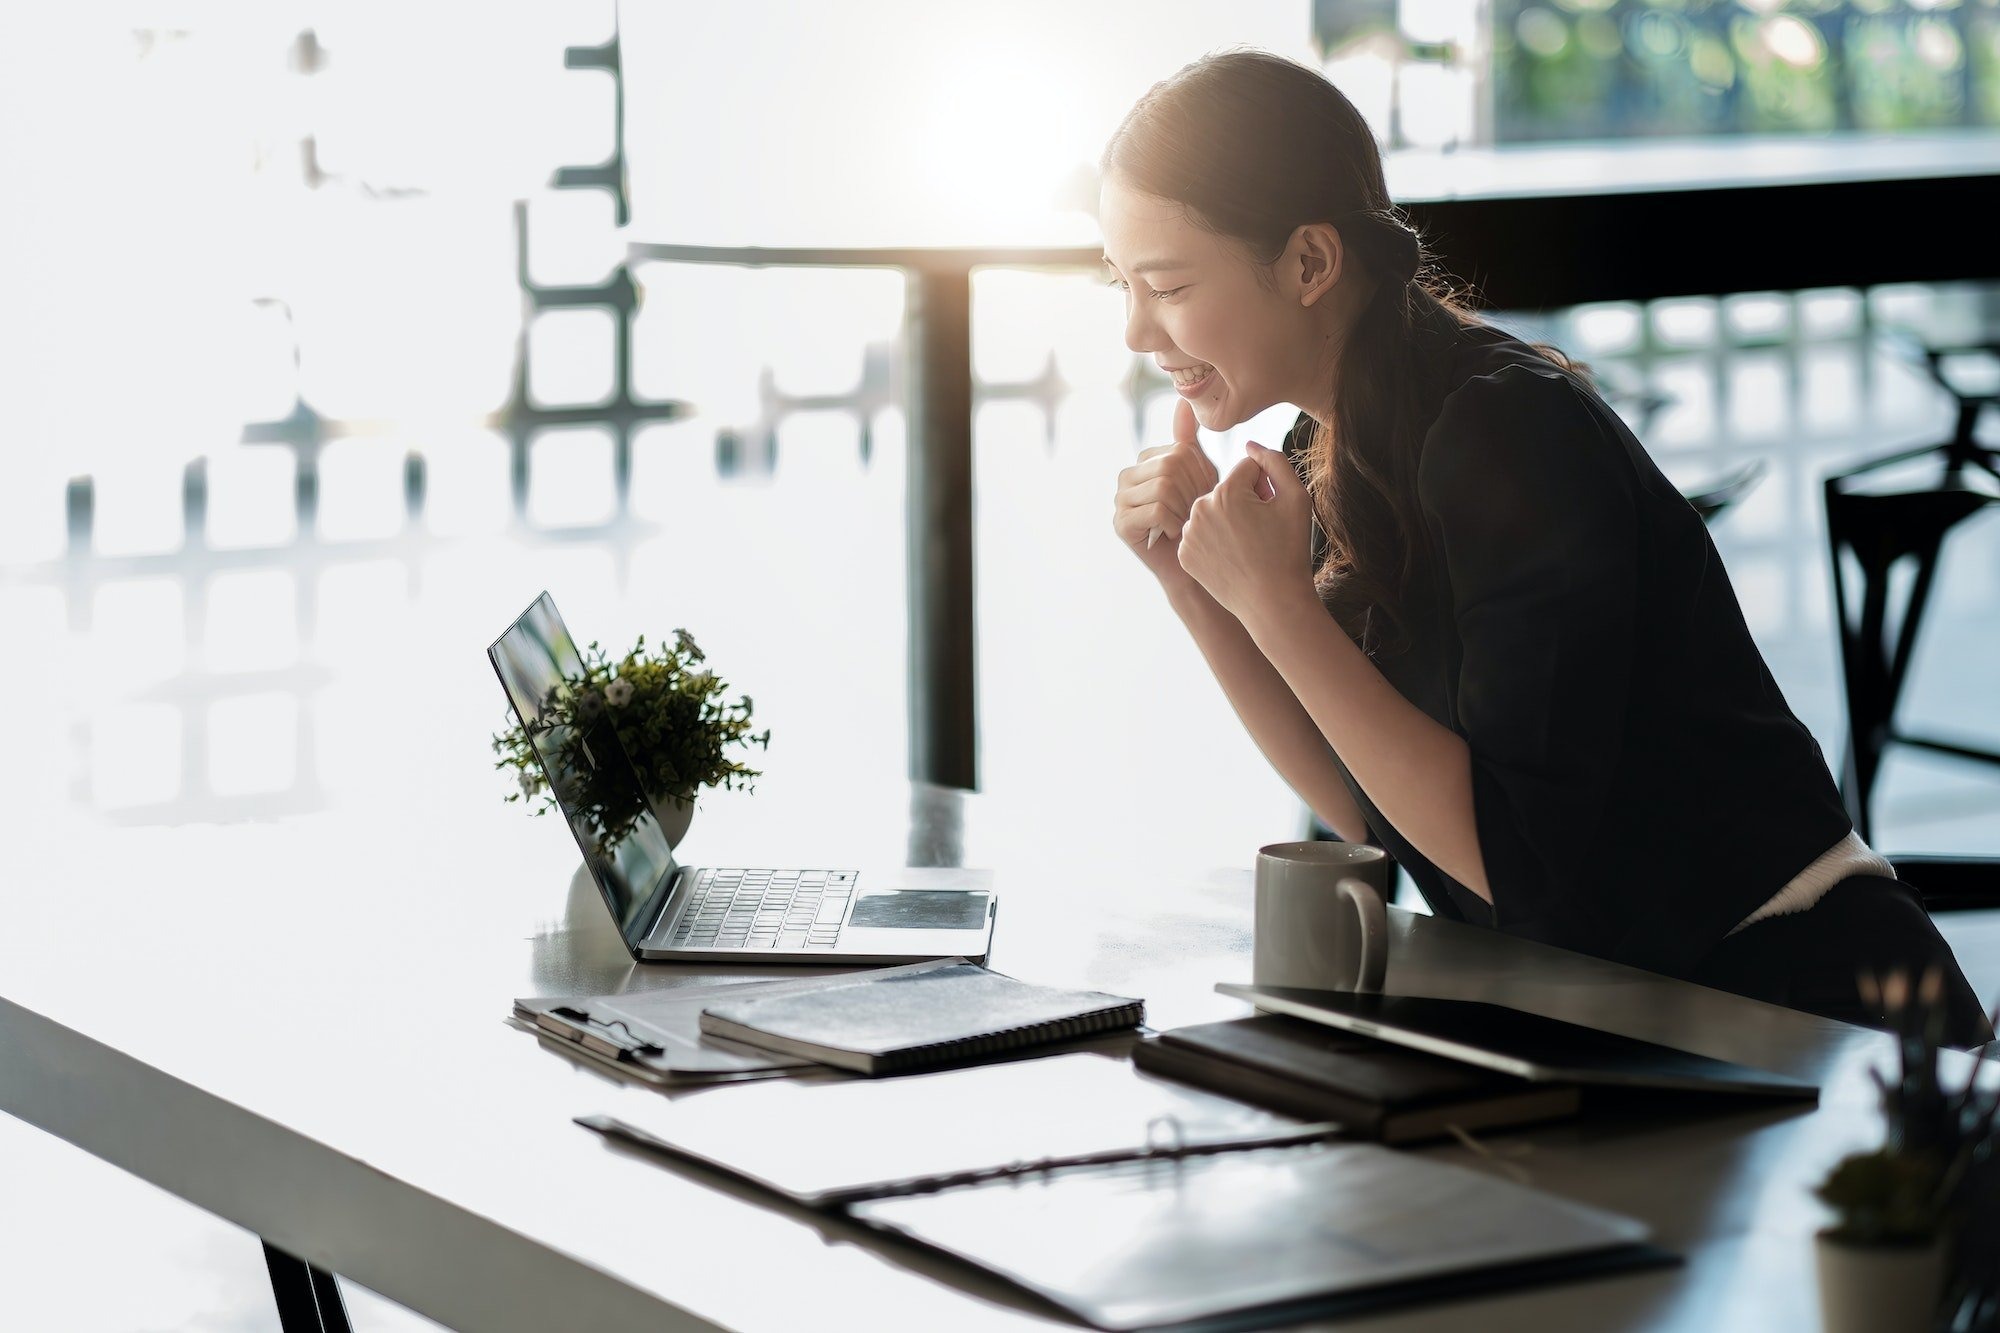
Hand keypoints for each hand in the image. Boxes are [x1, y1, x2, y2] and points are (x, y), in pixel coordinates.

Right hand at [1112, 397, 1218, 584]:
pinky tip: (1175, 533)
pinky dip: (1175, 523)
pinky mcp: (1120, 523)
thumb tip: (1183, 400)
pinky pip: (1156, 510)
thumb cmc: (1198, 517)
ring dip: (1185, 509)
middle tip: (1195, 512)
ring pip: (1164, 488)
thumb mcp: (1200, 473)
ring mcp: (1120, 499)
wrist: (1191, 562)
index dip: (1201, 474)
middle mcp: (1127, 476)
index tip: (1203, 495)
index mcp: (1144, 459)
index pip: (1180, 451)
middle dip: (1193, 492)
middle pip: (1171, 467)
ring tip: (1186, 522)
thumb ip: (1188, 439)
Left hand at [1177, 439, 1315, 625]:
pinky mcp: (1184, 554)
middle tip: (1261, 533)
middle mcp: (1200, 508)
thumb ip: (1275, 462)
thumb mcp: (1296, 499)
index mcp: (1226, 491)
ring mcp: (1188, 533)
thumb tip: (1249, 445)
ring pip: (1212, 511)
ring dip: (1228, 520)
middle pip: (1227, 490)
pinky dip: (1215, 541)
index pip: (1247, 469)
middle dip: (1245, 502)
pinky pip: (1201, 534)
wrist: (1272, 603)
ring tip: (1246, 547)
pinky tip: (1231, 558)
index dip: (1266, 487)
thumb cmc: (1289, 551)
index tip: (1272, 512)